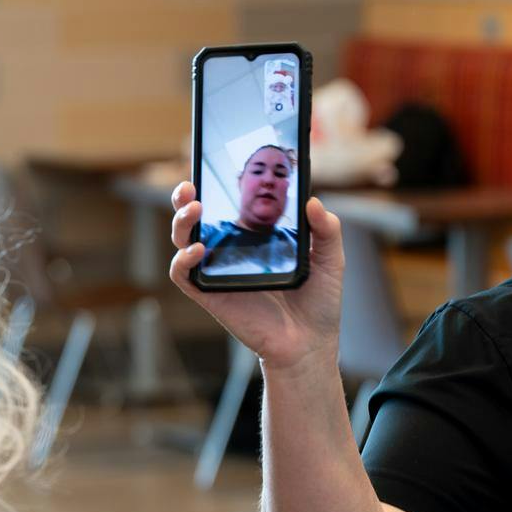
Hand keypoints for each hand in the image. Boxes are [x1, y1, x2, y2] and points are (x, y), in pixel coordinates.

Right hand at [167, 182, 344, 375]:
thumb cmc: (318, 303)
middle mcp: (229, 253)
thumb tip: (313, 202)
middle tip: (189, 186)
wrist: (310, 343)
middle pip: (194, 219)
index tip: (209, 168)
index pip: (224, 206)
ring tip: (194, 209)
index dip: (210, 187)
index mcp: (253, 239)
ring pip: (182, 242)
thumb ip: (327, 229)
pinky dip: (183, 260)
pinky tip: (199, 249)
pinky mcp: (210, 296)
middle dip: (182, 199)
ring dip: (181, 222)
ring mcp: (217, 274)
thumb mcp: (331, 259)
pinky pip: (183, 275)